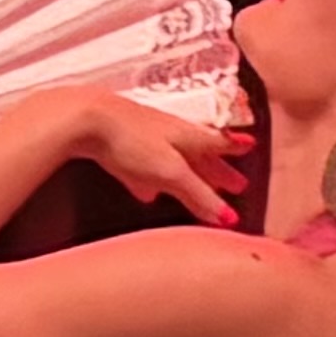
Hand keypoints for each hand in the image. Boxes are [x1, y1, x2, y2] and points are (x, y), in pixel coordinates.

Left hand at [60, 89, 243, 227]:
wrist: (84, 119)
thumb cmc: (130, 138)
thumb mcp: (170, 172)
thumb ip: (198, 194)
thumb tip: (228, 217)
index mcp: (186, 134)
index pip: (218, 142)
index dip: (234, 148)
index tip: (251, 148)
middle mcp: (168, 133)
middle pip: (199, 153)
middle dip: (216, 168)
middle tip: (235, 182)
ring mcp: (142, 137)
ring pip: (172, 158)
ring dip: (186, 173)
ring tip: (194, 187)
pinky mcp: (117, 146)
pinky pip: (141, 166)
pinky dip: (150, 179)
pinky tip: (144, 191)